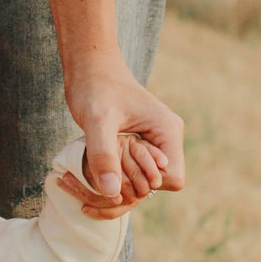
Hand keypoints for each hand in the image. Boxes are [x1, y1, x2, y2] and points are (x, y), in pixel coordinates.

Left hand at [64, 50, 184, 199]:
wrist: (88, 68)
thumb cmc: (94, 88)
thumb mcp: (96, 121)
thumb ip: (104, 155)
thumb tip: (111, 193)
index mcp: (167, 132)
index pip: (172, 180)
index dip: (143, 184)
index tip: (114, 173)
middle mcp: (166, 139)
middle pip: (158, 185)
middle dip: (128, 189)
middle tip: (95, 180)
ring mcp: (154, 142)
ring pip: (144, 182)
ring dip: (118, 187)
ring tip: (89, 180)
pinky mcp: (139, 144)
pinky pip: (133, 172)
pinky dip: (113, 178)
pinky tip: (90, 176)